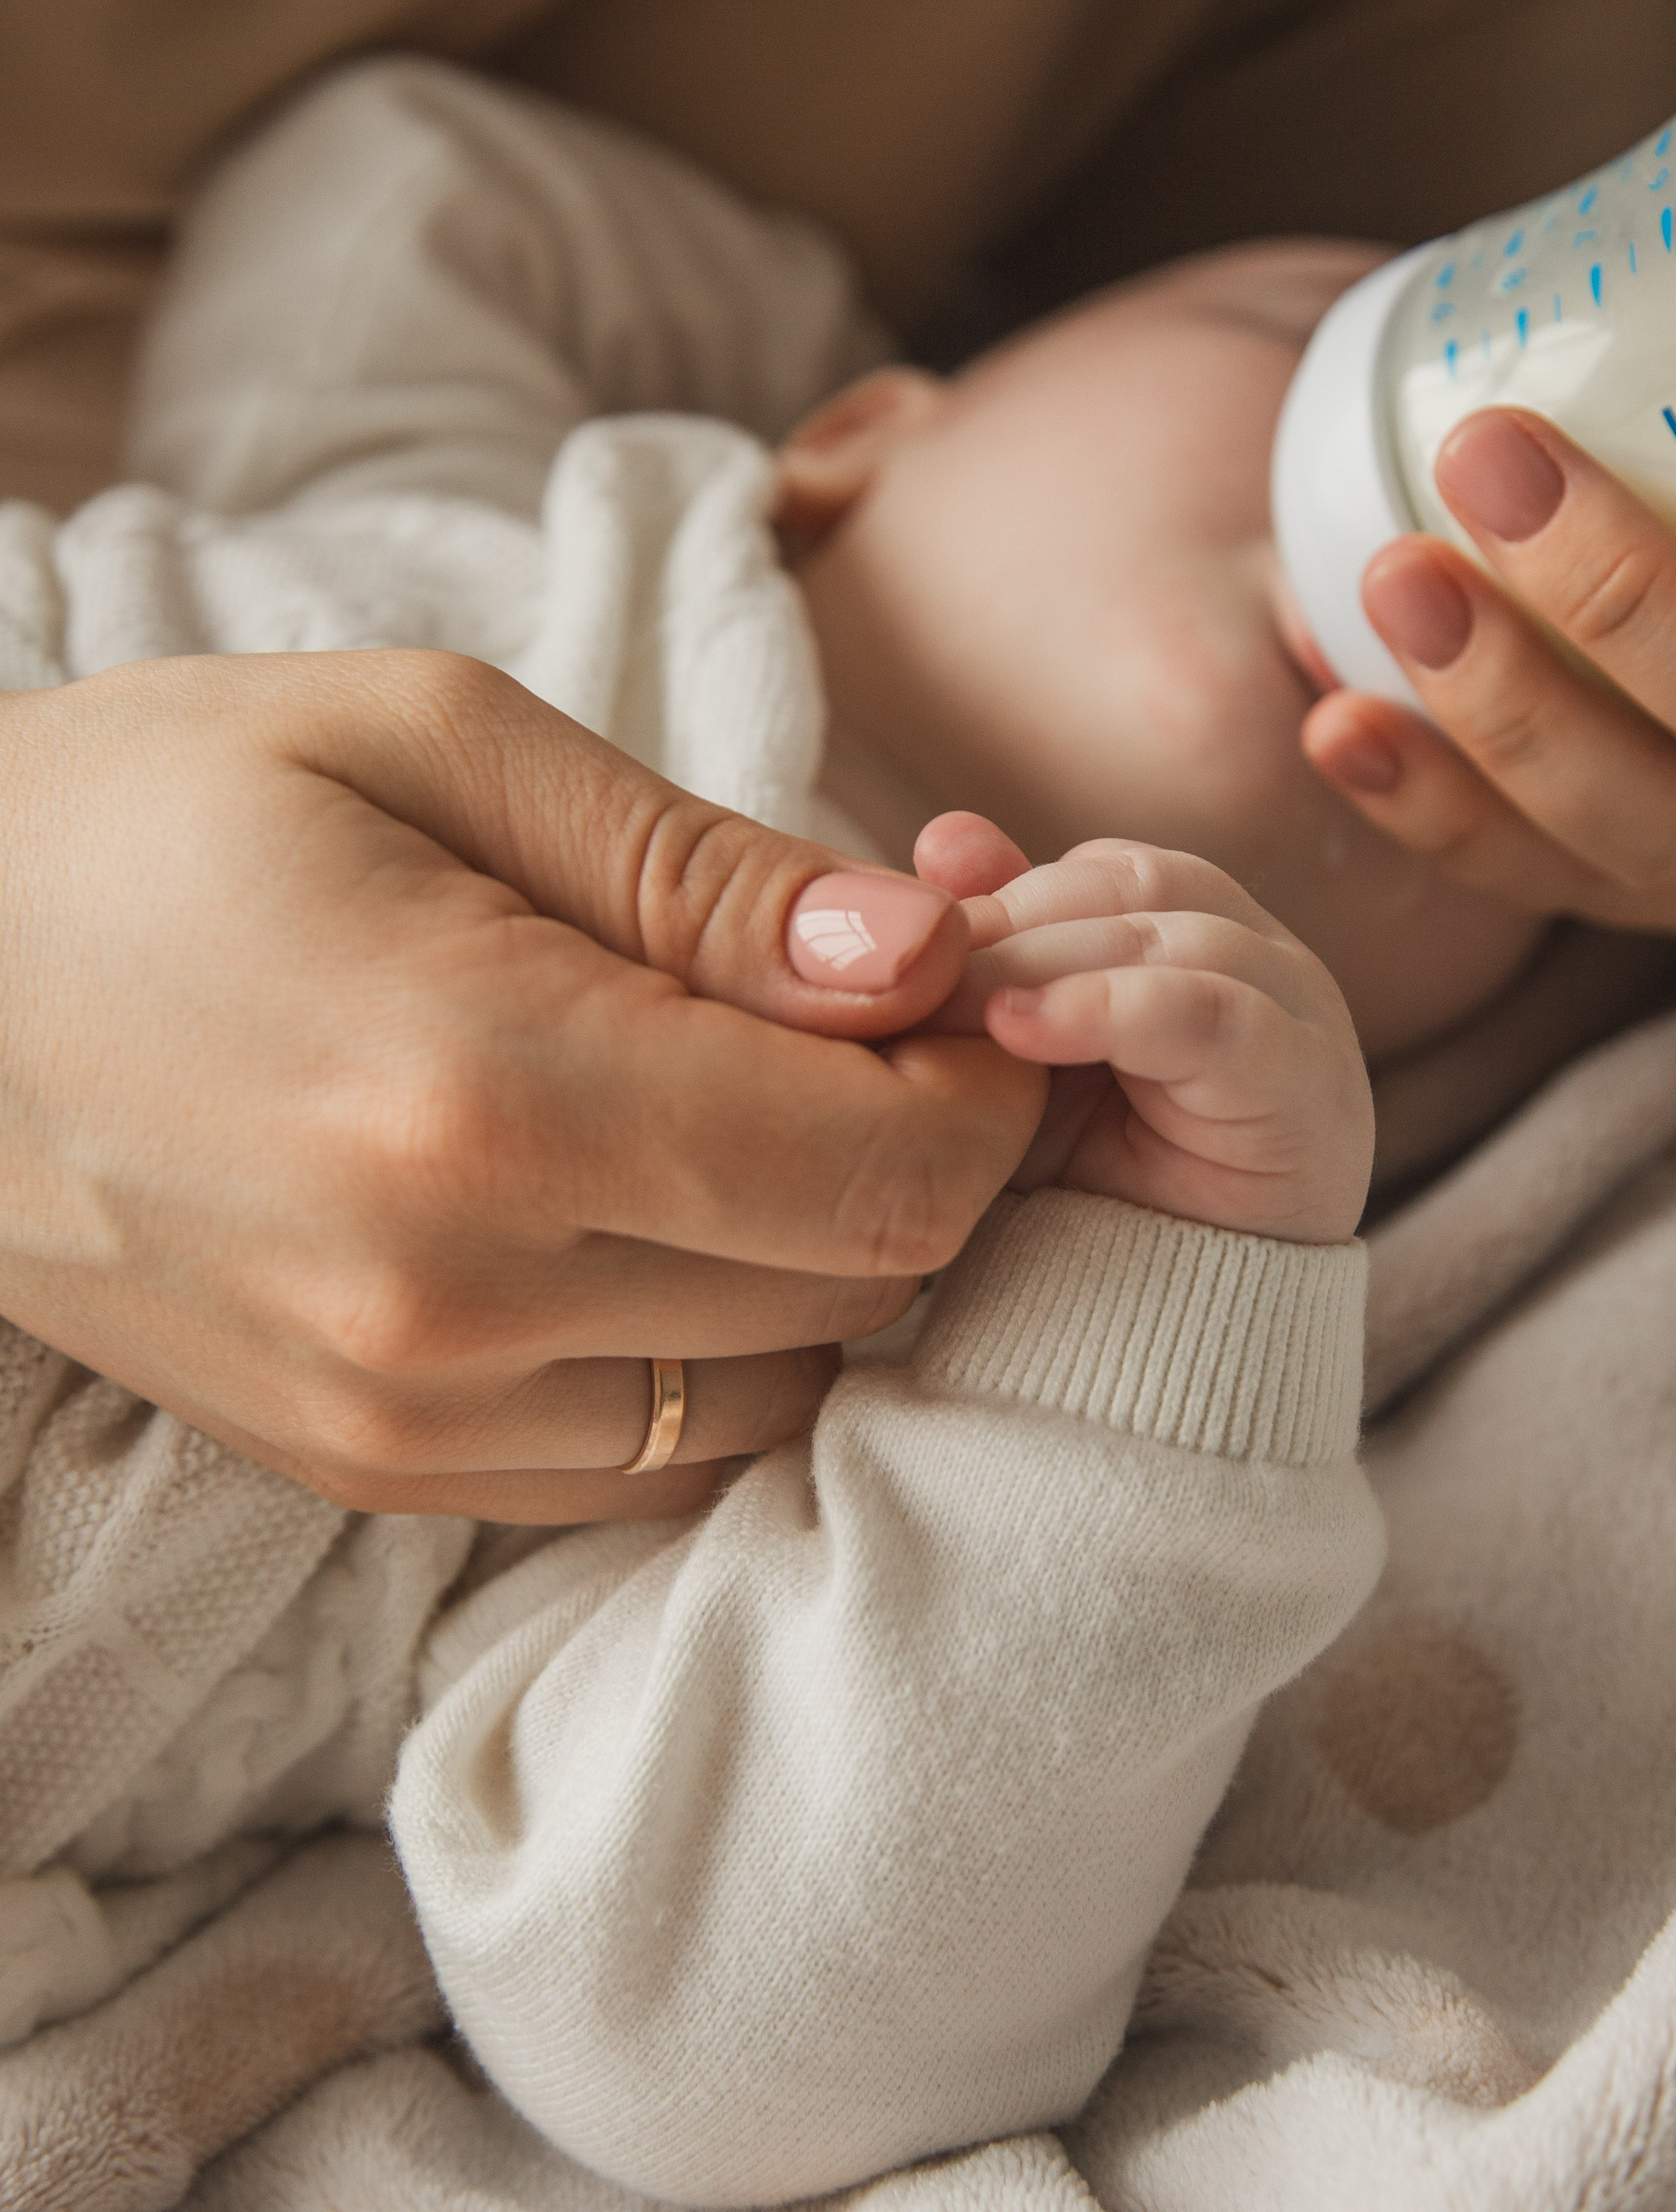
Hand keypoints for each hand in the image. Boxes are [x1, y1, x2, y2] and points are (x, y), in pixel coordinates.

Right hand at [0, 655, 1045, 1519]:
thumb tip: (933, 957)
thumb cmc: (154, 811)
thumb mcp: (430, 739)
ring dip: (819, 1260)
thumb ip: (706, 871)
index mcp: (484, 1093)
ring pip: (776, 1391)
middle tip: (868, 1022)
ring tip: (742, 1108)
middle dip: (919, 1149)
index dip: (985, 1081)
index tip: (960, 984)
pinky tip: (642, 1213)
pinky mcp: (365, 1472)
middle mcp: (453, 1302)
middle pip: (859, 1286)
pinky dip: (706, 1349)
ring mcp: (402, 1418)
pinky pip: (644, 1457)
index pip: (888, 1174)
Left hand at [916, 814, 1373, 1244]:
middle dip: (1008, 930)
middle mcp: (1263, 962)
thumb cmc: (1081, 1205)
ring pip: (1166, 934)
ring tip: (957, 1016)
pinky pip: (1208, 1012)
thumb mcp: (1014, 1069)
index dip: (992, 902)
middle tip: (905, 984)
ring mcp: (1299, 1017)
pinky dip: (1106, 1008)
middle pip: (1128, 886)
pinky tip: (1018, 1033)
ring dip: (1041, 967)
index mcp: (1197, 942)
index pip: (1092, 872)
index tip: (895, 952)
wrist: (1152, 1352)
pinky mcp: (1309, 1085)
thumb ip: (991, 955)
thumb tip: (945, 835)